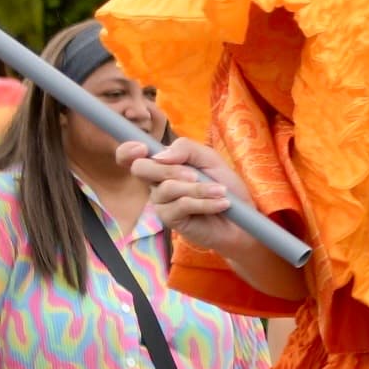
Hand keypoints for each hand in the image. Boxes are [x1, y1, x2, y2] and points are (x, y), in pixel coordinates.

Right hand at [123, 135, 256, 253]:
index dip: (128, 150)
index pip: (131, 156)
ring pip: (167, 188)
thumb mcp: (210, 159)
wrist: (241, 218)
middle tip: (195, 175)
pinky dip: (204, 202)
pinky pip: (182, 205)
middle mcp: (156, 182)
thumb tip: (161, 156)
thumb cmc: (224, 186)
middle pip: (141, 169)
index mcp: (162, 164)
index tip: (142, 148)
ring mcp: (161, 202)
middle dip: (169, 169)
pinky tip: (222, 204)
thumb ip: (186, 149)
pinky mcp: (170, 219)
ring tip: (221, 191)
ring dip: (199, 188)